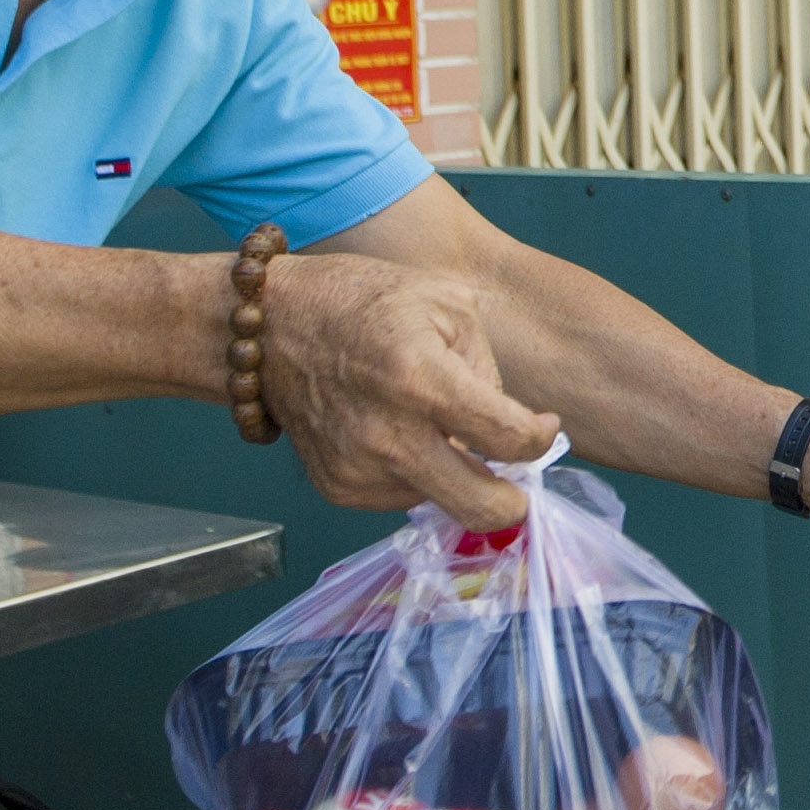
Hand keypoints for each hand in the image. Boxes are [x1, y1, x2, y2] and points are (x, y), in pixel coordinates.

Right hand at [259, 253, 560, 527]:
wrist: (266, 325)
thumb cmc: (361, 302)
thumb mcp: (445, 302)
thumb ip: (488, 365)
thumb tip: (509, 426)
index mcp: (421, 379)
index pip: (510, 439)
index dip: (541, 437)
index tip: (543, 426)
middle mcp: (388, 436)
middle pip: (480, 507)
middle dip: (512, 502)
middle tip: (516, 480)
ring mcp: (358, 468)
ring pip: (440, 499)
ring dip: (453, 473)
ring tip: (427, 422)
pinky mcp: (336, 486)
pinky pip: (399, 494)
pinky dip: (411, 471)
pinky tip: (392, 429)